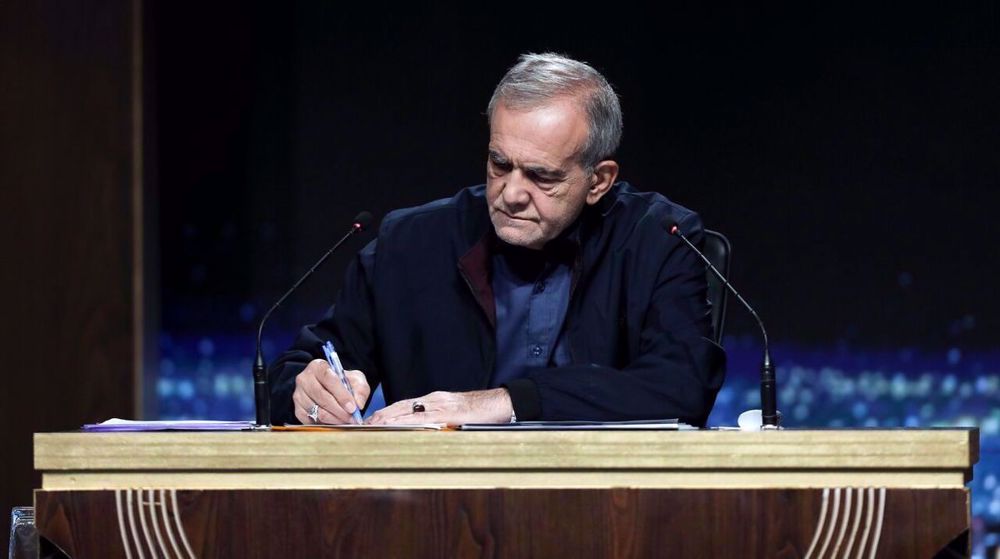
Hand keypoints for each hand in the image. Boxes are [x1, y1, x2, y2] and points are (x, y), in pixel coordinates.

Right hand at [292, 359, 370, 423]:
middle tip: (352, 419)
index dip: (342, 395)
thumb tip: (358, 404)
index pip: (329, 379)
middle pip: (322, 397)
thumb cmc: (343, 383)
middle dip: (340, 410)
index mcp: (318, 366)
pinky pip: (311, 421)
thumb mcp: (355, 380)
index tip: (353, 407)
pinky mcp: (297, 409)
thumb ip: (360, 389)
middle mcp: (304, 379)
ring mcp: (298, 395)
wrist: (330, 389)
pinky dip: (325, 424)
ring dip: (334, 419)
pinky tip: (335, 424)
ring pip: (317, 411)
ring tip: (346, 422)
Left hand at [367, 388, 512, 425]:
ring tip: (374, 425)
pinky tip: (398, 426)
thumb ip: (438, 421)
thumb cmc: (479, 412)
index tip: (372, 419)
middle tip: (365, 424)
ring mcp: (440, 405)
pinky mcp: (449, 412)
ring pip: (409, 409)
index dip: (387, 412)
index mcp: (434, 400)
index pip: (405, 405)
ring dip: (390, 417)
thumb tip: (422, 432)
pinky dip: (408, 421)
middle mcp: (434, 400)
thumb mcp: (454, 415)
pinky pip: (424, 417)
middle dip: (382, 415)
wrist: (498, 404)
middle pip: (402, 406)